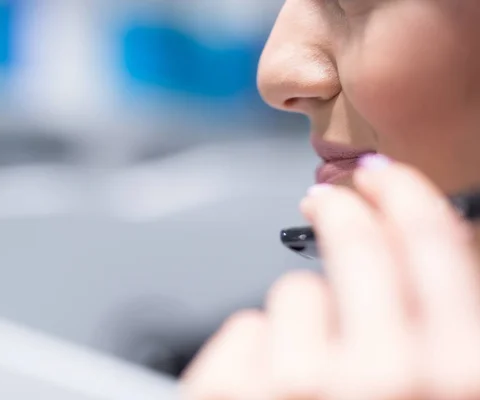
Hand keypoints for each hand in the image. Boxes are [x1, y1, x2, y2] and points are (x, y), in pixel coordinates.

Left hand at [181, 158, 479, 399]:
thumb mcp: (444, 396)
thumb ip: (448, 334)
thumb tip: (441, 251)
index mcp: (460, 380)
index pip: (433, 246)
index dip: (407, 198)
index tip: (385, 179)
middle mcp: (386, 380)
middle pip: (356, 241)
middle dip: (342, 213)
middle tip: (327, 200)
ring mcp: (300, 389)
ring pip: (296, 292)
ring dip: (302, 322)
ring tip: (307, 383)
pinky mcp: (230, 394)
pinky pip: (247, 327)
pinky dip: (254, 355)